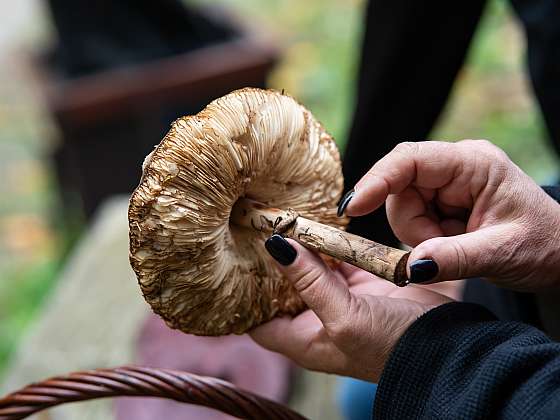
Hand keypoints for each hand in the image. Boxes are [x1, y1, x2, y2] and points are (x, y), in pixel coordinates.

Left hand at [250, 236, 449, 381]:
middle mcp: (317, 319)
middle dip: (271, 261)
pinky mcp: (362, 281)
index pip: (258, 321)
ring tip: (281, 217)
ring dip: (300, 245)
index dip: (243, 296)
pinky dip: (329, 241)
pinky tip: (319, 221)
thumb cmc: (393, 347)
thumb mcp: (345, 318)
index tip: (233, 261)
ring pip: (309, 266)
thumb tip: (276, 246)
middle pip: (281, 287)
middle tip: (255, 227)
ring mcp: (340, 298)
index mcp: (303, 340)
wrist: (447, 344)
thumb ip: (310, 282)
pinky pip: (338, 256)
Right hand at [345, 140, 559, 289]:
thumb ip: (454, 258)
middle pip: (399, 188)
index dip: (377, 180)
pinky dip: (423, 237)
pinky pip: (411, 217)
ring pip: (401, 206)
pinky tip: (450, 243)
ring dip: (418, 234)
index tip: (355, 208)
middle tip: (441, 249)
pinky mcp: (440, 199)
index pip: (411, 160)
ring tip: (455, 246)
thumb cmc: (545, 245)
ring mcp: (446, 182)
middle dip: (411, 225)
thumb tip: (409, 267)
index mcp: (474, 164)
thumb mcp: (502, 253)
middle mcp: (455, 166)